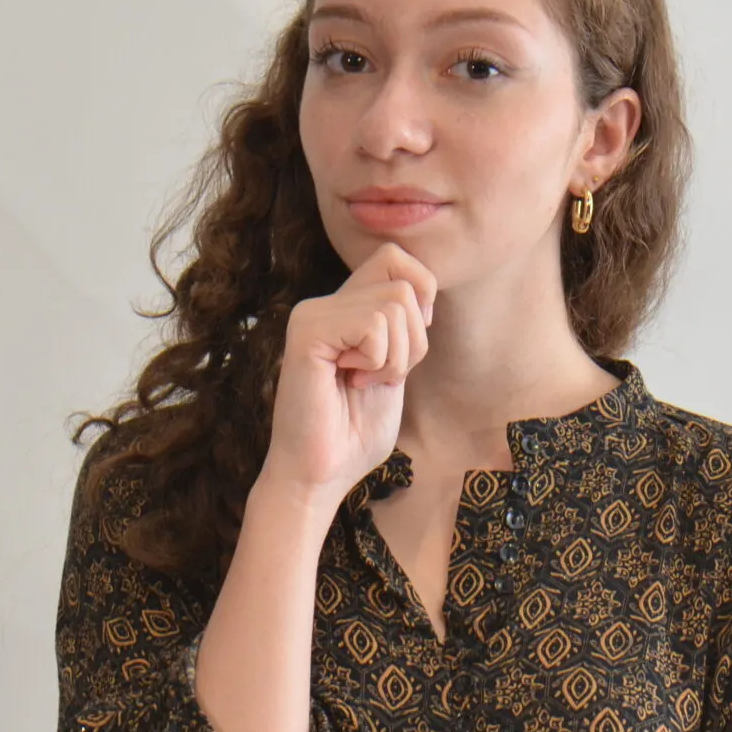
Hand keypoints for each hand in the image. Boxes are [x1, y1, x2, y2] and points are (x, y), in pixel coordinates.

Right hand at [261, 241, 437, 504]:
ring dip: (396, 357)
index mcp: (343, 308)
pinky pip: (374, 325)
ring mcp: (312, 314)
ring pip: (395, 303)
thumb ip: (404, 327)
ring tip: (362, 382)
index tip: (405, 348)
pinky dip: (378, 362)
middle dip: (413, 341)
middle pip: (405, 284)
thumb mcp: (395, 369)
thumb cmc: (353, 433)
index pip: (396, 257)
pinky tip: (349, 382)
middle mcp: (324, 303)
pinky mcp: (307, 334)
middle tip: (380, 375)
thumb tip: (425, 290)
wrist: (319, 475)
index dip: (421, 296)